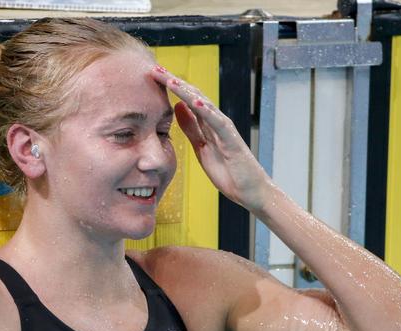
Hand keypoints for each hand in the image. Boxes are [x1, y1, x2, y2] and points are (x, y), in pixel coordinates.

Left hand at [151, 66, 272, 212]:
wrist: (249, 190)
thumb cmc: (228, 170)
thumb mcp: (201, 146)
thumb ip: (191, 127)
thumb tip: (176, 107)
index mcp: (207, 123)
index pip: (186, 99)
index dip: (169, 87)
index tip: (152, 76)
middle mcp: (216, 120)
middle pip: (192, 95)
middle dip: (173, 82)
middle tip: (155, 69)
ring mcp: (224, 128)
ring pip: (203, 104)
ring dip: (185, 91)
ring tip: (169, 79)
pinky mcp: (231, 139)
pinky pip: (217, 121)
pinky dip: (205, 110)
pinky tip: (193, 100)